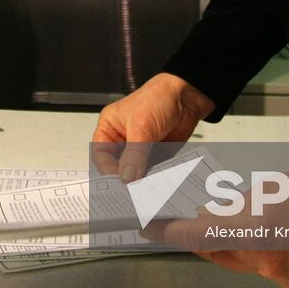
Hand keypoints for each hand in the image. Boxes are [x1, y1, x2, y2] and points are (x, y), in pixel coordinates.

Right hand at [91, 73, 215, 180]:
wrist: (187, 96)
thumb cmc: (158, 98)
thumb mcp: (141, 126)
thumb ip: (134, 154)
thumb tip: (126, 177)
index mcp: (109, 128)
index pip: (101, 154)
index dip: (107, 170)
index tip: (118, 183)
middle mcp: (123, 140)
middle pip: (117, 166)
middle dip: (124, 178)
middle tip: (131, 191)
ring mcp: (140, 149)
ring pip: (135, 171)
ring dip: (141, 180)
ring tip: (147, 190)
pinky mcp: (156, 154)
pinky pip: (152, 171)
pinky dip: (155, 178)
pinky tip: (159, 183)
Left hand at [144, 171, 288, 287]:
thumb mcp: (268, 188)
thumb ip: (237, 206)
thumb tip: (220, 216)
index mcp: (253, 230)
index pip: (196, 236)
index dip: (168, 232)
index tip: (149, 227)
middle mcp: (263, 260)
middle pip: (215, 253)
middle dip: (199, 238)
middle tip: (183, 222)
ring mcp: (279, 275)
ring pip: (240, 261)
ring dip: (234, 243)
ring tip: (246, 219)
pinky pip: (263, 268)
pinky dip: (261, 252)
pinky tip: (274, 234)